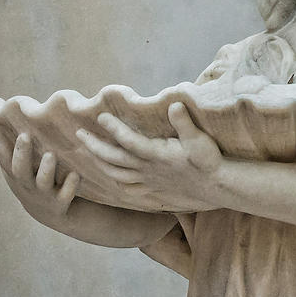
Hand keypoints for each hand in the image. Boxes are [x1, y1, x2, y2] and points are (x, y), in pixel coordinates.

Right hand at [0, 122, 79, 226]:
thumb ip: (0, 148)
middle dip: (21, 153)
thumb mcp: (12, 168)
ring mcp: (44, 194)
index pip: (4, 156)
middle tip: (25, 135)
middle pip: (20, 170)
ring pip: (43, 182)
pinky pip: (66, 195)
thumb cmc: (28, 183)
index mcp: (15, 173)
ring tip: (51, 154)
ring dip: (46, 168)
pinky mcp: (61, 203)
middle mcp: (27, 184)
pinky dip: (70, 185)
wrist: (49, 215)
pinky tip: (75, 174)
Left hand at [75, 102, 221, 211]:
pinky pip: (128, 189)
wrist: (217, 186)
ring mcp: (149, 181)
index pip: (129, 141)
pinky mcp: (154, 190)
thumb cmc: (209, 160)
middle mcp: (149, 169)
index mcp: (157, 155)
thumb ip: (184, 123)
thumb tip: (174, 106)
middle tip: (78, 133)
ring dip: (99, 163)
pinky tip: (111, 177)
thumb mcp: (199, 139)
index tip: (100, 116)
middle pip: (113, 159)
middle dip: (94, 146)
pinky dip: (116, 182)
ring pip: (116, 175)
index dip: (114, 128)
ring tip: (87, 153)